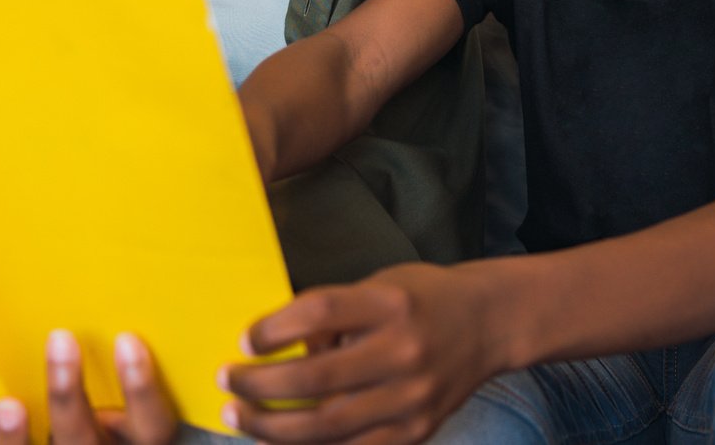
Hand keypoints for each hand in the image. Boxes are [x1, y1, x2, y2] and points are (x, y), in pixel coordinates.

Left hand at [0, 330, 176, 444]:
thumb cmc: (108, 428)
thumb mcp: (128, 417)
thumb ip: (116, 383)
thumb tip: (81, 321)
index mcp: (135, 443)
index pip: (152, 426)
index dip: (141, 388)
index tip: (126, 339)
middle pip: (86, 440)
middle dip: (68, 394)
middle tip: (58, 340)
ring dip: (19, 437)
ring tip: (7, 403)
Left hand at [223, 262, 499, 444]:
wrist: (489, 322)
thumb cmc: (421, 298)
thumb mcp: (377, 285)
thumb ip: (333, 315)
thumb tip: (276, 347)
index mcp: (390, 303)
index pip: (318, 314)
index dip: (273, 330)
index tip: (244, 340)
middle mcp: (404, 351)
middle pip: (317, 377)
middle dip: (260, 384)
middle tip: (226, 380)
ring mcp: (413, 397)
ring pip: (329, 424)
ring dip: (273, 425)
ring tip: (239, 416)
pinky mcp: (417, 431)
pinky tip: (279, 441)